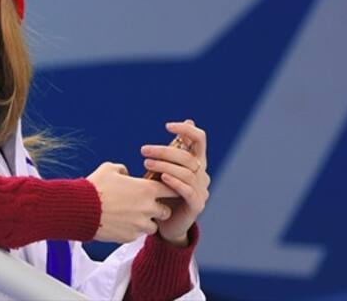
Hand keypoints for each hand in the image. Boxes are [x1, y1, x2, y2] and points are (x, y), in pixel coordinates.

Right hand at [87, 162, 178, 242]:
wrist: (80, 208)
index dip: (169, 190)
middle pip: (166, 212)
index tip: (164, 190)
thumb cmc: (95, 186)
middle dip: (159, 209)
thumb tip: (126, 174)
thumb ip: (122, 170)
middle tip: (148, 206)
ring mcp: (139, 224)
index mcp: (146, 189)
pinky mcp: (129, 237)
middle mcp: (147, 208)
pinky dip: (132, 231)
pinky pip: (137, 235)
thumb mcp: (109, 169)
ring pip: (153, 227)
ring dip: (147, 223)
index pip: (171, 190)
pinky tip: (121, 224)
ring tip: (134, 217)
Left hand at [141, 120, 209, 245]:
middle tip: (144, 150)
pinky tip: (162, 178)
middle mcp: (202, 173)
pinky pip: (187, 190)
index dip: (186, 129)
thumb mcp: (165, 169)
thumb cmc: (164, 192)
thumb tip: (183, 123)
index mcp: (197, 161)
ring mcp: (201, 189)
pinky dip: (175, 182)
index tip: (167, 126)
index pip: (199, 139)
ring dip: (165, 166)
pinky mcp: (197, 204)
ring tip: (146, 163)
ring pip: (186, 173)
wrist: (167, 223)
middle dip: (164, 151)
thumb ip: (173, 151)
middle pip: (187, 156)